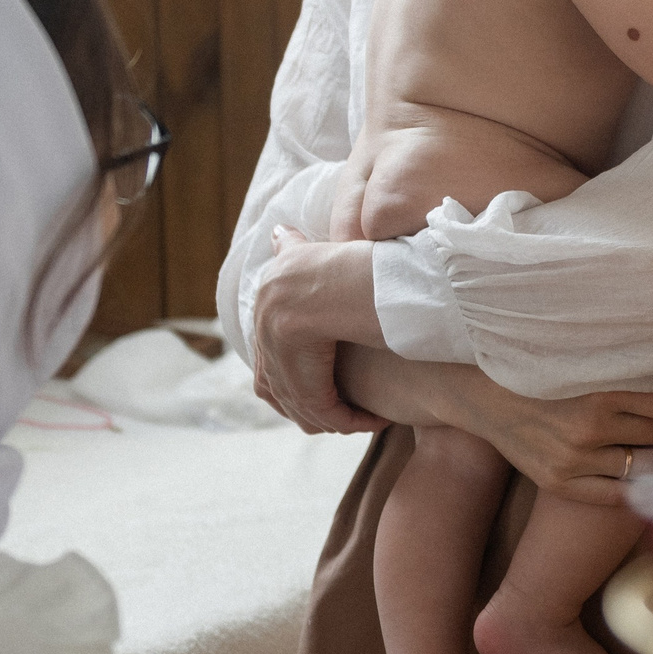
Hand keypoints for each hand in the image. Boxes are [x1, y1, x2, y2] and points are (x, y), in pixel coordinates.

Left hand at [249, 227, 386, 434]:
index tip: (332, 400)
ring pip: (300, 399)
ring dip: (333, 418)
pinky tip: (375, 419)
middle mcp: (265, 305)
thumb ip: (296, 248)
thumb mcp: (323, 251)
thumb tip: (278, 232)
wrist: (387, 262)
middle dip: (313, 407)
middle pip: (279, 384)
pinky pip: (319, 403)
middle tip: (348, 418)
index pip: (270, 360)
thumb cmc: (369, 262)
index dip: (300, 386)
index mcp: (270, 289)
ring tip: (363, 421)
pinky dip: (348, 419)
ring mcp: (275, 323)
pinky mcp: (294, 342)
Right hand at [449, 373, 652, 505]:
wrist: (484, 398)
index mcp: (599, 395)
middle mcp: (589, 432)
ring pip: (642, 469)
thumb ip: (624, 372)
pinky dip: (638, 487)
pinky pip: (614, 495)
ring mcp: (574, 463)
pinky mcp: (561, 484)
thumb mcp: (582, 365)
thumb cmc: (539, 372)